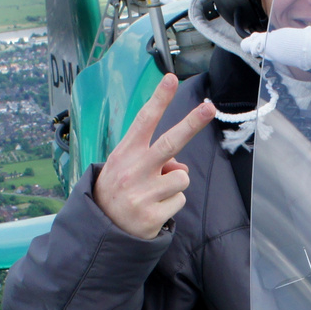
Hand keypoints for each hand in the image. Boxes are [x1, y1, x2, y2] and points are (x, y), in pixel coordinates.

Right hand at [93, 74, 215, 238]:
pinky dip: (171, 204)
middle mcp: (133, 171)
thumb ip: (152, 159)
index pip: (144, 121)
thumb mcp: (126, 168)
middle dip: (192, 123)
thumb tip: (181, 166)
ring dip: (174, 184)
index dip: (159, 99)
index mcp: (125, 154)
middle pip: (169, 142)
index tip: (172, 79)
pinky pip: (180, 201)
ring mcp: (142, 194)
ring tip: (154, 193)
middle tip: (209, 108)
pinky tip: (154, 209)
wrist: (101, 230)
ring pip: (182, 177)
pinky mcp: (152, 215)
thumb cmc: (118, 190)